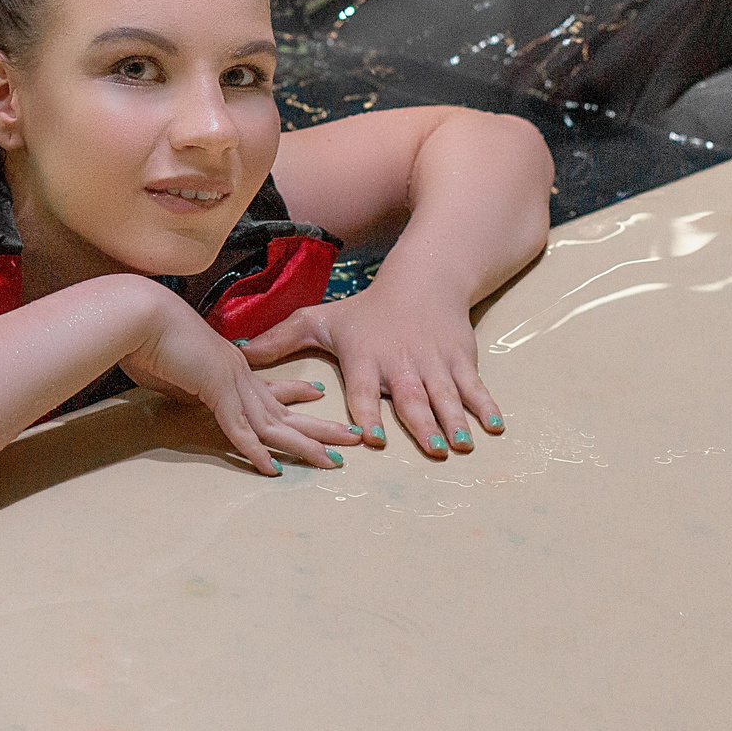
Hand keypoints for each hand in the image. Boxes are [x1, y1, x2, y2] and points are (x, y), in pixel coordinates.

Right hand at [115, 284, 359, 475]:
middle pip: (285, 409)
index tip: (318, 394)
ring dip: (303, 446)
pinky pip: (239, 430)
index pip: (269, 386)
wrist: (139, 318)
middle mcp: (238, 374)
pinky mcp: (217, 390)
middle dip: (320, 427)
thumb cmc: (148, 341)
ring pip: (274, 423)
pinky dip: (255, 451)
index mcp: (229, 367)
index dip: (295, 392)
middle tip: (351, 438)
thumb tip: (188, 395)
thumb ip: (187, 386)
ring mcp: (231, 382)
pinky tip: (272, 469)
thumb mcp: (173, 372)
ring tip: (331, 461)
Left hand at [236, 279, 503, 459]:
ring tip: (461, 445)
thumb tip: (236, 352)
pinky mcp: (460, 360)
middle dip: (420, 423)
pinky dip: (485, 406)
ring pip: (445, 395)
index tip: (371, 436)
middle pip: (410, 397)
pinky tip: (494, 428)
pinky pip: (474, 386)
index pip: (364, 389)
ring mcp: (434, 363)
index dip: (367, 410)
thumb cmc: (366, 310)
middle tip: (430, 449)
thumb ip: (279, 339)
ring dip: (454, 420)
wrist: (422, 281)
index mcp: (365, 358)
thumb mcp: (320, 320)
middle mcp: (401, 363)